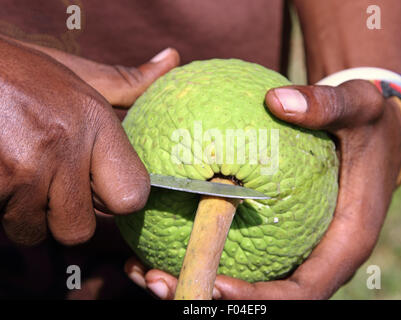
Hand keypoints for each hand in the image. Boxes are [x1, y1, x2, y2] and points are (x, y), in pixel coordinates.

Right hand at [0, 37, 178, 245]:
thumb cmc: (20, 74)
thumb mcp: (78, 75)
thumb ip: (127, 83)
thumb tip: (172, 59)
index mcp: (96, 120)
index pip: (132, 196)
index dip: (116, 200)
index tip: (100, 188)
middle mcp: (66, 145)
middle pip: (80, 229)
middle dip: (64, 217)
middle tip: (52, 185)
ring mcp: (25, 167)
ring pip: (35, 231)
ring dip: (26, 212)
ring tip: (19, 171)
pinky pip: (2, 221)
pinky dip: (1, 205)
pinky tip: (0, 171)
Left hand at [125, 80, 400, 298]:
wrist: (374, 136)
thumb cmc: (370, 127)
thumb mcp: (360, 106)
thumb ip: (327, 105)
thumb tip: (277, 100)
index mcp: (344, 243)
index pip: (303, 291)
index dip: (260, 299)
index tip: (214, 286)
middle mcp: (319, 258)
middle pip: (267, 298)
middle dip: (212, 298)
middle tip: (159, 282)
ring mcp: (299, 250)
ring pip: (248, 281)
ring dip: (196, 284)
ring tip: (144, 272)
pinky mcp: (281, 236)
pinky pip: (242, 254)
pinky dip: (204, 256)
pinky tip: (160, 242)